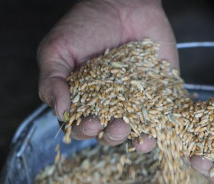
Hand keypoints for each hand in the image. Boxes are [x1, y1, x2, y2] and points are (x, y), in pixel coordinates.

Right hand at [38, 0, 176, 151]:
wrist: (124, 3)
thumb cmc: (86, 25)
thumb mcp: (57, 49)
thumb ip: (52, 80)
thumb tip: (60, 111)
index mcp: (82, 101)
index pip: (79, 128)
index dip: (83, 131)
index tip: (89, 123)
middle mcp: (109, 107)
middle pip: (107, 135)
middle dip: (111, 136)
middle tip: (116, 126)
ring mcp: (136, 103)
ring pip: (135, 133)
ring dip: (135, 140)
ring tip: (138, 135)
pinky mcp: (160, 96)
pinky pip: (161, 120)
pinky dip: (160, 130)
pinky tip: (157, 135)